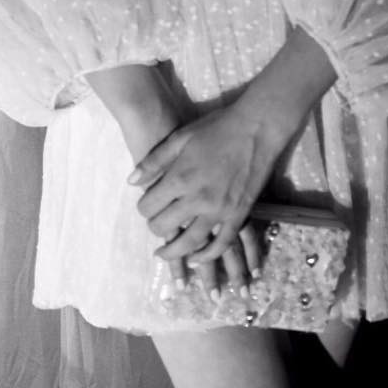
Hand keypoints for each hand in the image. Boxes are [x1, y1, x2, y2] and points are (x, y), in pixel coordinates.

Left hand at [129, 101, 279, 284]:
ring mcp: (219, 210)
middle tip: (155, 225)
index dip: (143, 208)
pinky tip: (196, 259)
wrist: (257, 127)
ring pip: (189, 242)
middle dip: (155, 227)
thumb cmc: (216, 128)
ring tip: (164, 253)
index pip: (149, 206)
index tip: (146, 206)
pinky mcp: (238, 215)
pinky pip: (221, 244)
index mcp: (180, 177)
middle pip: (165, 226)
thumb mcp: (180, 137)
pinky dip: (206, 256)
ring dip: (174, 252)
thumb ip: (154, 161)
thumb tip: (131, 182)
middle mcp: (197, 199)